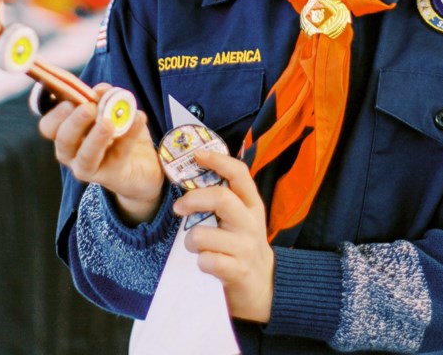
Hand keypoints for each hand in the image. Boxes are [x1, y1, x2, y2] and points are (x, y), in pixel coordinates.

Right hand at [38, 83, 163, 224]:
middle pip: (63, 141)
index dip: (56, 113)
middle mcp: (72, 153)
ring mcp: (90, 168)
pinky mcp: (112, 176)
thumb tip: (102, 90)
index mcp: (67, 133)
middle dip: (74, 123)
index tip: (69, 100)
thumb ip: (105, 98)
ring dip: (96, 138)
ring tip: (108, 123)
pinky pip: (118, 155)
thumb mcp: (113, 110)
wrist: (143, 165)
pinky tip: (139, 118)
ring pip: (86, 157)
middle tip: (88, 108)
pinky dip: (129, 134)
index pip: (49, 126)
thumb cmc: (120, 133)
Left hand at [174, 148, 273, 323]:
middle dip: (193, 199)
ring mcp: (246, 247)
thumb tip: (196, 172)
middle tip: (179, 207)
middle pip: (221, 198)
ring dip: (191, 240)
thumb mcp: (243, 219)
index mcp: (253, 205)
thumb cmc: (243, 247)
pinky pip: (207, 260)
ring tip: (196, 246)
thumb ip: (227, 199)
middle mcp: (251, 223)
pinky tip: (207, 263)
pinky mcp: (237, 271)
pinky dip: (200, 262)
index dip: (217, 160)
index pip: (239, 173)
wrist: (263, 288)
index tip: (197, 155)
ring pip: (204, 234)